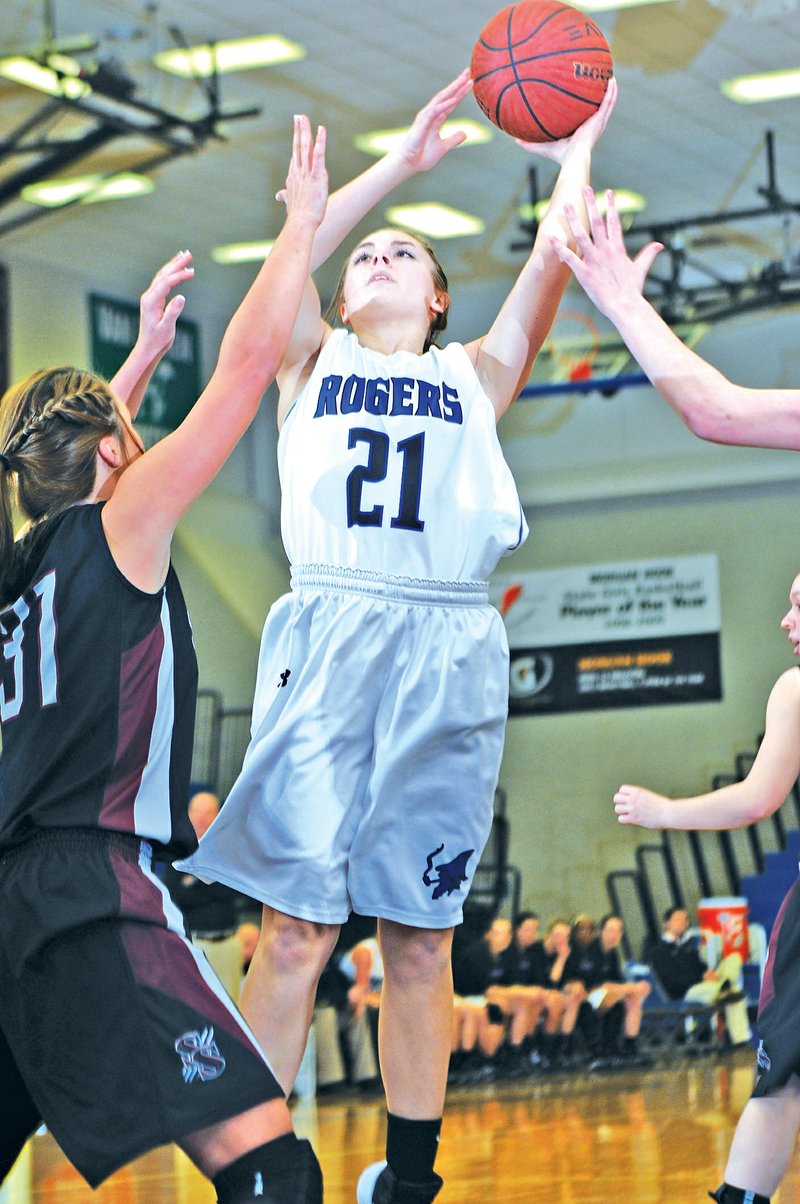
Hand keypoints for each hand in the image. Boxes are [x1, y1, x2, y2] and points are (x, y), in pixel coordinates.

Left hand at [136, 249, 194, 358]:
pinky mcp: (153, 299)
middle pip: (163, 275)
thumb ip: (173, 312)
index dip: (179, 276)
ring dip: (173, 265)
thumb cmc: (158, 340)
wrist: (148, 348)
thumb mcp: (167, 328)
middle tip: (189, 253)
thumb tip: (181, 297)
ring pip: (162, 276)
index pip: (166, 283)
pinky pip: (162, 282)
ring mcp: (150, 296)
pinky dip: (171, 274)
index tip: (193, 272)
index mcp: (151, 301)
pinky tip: (177, 270)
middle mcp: (149, 296)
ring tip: (184, 256)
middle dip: (176, 263)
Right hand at [279, 114, 327, 226]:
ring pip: (305, 147)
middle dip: (298, 130)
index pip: (295, 155)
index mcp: (293, 177)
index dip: (295, 141)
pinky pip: (318, 155)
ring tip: (304, 117)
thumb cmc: (298, 216)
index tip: (296, 128)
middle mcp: (298, 172)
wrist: (300, 224)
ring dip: (305, 131)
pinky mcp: (317, 176)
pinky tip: (322, 129)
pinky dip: (320, 142)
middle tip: (298, 116)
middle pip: (298, 147)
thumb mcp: (290, 202)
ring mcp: (307, 173)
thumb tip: (279, 195)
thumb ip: (285, 196)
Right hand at [394, 68, 472, 172]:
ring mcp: (426, 117)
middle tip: (468, 71)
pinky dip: (445, 105)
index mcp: (437, 119)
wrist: (409, 164)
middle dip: (458, 83)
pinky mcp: (422, 123)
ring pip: (442, 99)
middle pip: (447, 95)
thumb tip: (465, 133)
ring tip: (465, 80)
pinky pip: (435, 111)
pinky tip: (455, 99)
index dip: (461, 92)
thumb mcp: (443, 147)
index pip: (451, 102)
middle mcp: (432, 114)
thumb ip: (453, 139)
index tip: (470, 82)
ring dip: (454, 89)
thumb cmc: (422, 156)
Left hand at [515, 76, 617, 163]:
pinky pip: (608, 102)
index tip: (585, 96)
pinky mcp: (600, 120)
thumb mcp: (543, 145)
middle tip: (602, 82)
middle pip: (600, 107)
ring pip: (608, 102)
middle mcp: (593, 125)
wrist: (572, 159)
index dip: (588, 106)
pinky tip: (612, 80)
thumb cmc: (560, 155)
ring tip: (611, 77)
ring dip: (610, 90)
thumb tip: (515, 140)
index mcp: (583, 130)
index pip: (586, 116)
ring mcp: (598, 122)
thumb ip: (530, 142)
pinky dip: (611, 92)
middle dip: (602, 95)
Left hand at [549, 187, 662, 316]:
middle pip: (597, 222)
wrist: (625, 307)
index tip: (607, 192)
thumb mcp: (640, 269)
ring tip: (567, 204)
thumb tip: (659, 245)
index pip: (613, 222)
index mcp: (618, 248)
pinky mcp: (584, 273)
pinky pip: (569, 258)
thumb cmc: (632, 290)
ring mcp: (594, 261)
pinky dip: (560, 247)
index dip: (610, 205)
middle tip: (584, 188)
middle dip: (590, 204)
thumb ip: (648, 255)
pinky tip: (552, 236)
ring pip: (581, 235)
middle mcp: (605, 250)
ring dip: (573, 219)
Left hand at [613, 784, 668, 827]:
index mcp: (638, 791)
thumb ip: (639, 797)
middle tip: (628, 807)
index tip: (630, 799)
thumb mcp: (648, 796)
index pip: (622, 789)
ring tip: (630, 814)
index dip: (624, 795)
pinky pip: (621, 819)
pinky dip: (624, 820)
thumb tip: (631, 800)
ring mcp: (633, 808)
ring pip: (617, 809)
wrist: (669, 813)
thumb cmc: (662, 806)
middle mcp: (633, 799)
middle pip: (616, 798)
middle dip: (620, 803)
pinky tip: (631, 820)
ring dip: (622, 812)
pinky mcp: (634, 818)